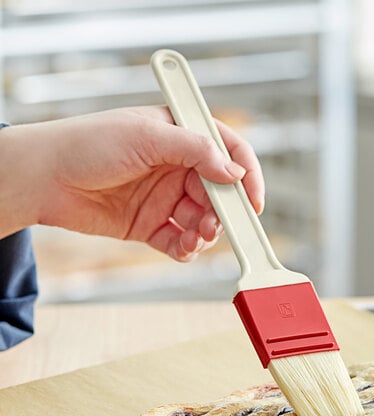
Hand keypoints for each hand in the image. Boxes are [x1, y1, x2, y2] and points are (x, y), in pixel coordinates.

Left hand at [0, 106, 263, 260]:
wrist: (45, 178)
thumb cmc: (89, 144)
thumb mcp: (147, 137)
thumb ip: (196, 151)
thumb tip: (234, 172)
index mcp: (181, 135)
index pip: (229, 151)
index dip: (247, 175)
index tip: (254, 200)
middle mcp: (178, 166)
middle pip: (220, 193)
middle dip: (223, 212)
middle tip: (215, 225)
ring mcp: (165, 197)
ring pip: (203, 220)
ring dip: (205, 233)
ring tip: (194, 238)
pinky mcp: (151, 224)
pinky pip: (180, 240)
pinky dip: (186, 248)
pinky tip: (181, 247)